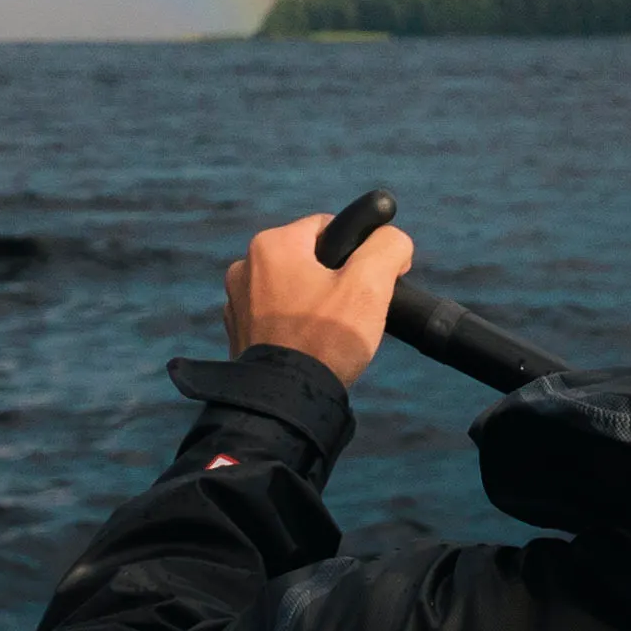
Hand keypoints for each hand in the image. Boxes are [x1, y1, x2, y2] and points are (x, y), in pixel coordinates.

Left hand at [225, 207, 411, 382]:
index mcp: (272, 244)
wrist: (285, 403)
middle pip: (310, 260)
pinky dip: (295, 327)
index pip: (329, 227)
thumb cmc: (325, 341)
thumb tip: (393, 239)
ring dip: (315, 304)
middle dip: (336, 281)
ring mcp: (237, 302)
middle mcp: (245, 266)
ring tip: (331, 334)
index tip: (374, 280)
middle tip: (353, 313)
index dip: (360, 251)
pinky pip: (276, 317)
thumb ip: (388, 247)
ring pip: (294, 289)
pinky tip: (310, 347)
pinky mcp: (238, 333)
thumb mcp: (370, 285)